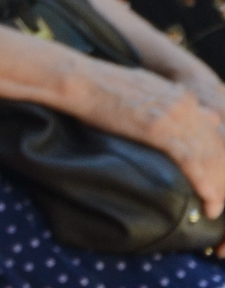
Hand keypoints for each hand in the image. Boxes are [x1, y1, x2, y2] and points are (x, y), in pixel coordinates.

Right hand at [79, 59, 224, 216]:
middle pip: (217, 148)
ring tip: (214, 208)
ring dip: (217, 187)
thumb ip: (166, 103)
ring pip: (209, 158)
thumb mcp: (143, 88)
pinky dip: (204, 185)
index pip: (215, 133)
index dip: (220, 160)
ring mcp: (172, 116)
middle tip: (217, 200)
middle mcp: (184, 104)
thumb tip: (177, 118)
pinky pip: (191, 162)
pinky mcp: (157, 129)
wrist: (78, 78)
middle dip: (221, 177)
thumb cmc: (100, 86)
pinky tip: (208, 202)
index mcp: (182, 96)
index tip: (217, 180)